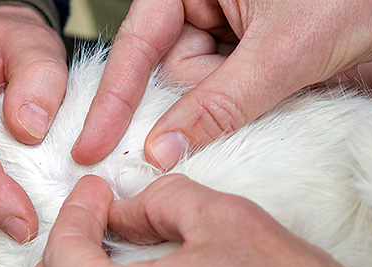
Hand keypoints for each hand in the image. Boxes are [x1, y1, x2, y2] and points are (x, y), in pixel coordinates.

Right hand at [71, 0, 371, 169]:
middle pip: (167, 72)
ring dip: (221, 108)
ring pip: (196, 89)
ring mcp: (225, 28)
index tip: (90, 144)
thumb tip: (163, 147)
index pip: (138, 45)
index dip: (113, 99)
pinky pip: (223, 93)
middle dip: (186, 105)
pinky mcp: (247, 52)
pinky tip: (264, 98)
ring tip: (271, 86)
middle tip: (207, 119)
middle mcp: (201, 1)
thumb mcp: (281, 51)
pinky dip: (238, 109)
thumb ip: (217, 104)